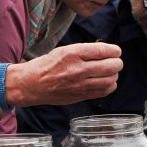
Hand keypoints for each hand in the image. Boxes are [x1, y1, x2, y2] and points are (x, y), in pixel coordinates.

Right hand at [4, 43, 122, 106]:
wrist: (30, 84)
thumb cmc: (45, 66)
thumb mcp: (62, 50)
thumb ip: (84, 51)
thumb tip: (105, 52)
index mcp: (73, 53)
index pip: (105, 50)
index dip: (114, 51)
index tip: (114, 52)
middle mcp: (78, 69)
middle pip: (113, 65)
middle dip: (116, 62)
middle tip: (113, 62)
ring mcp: (80, 84)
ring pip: (111, 79)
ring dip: (113, 74)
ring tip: (107, 72)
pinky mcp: (80, 95)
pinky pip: (105, 91)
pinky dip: (109, 85)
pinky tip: (103, 82)